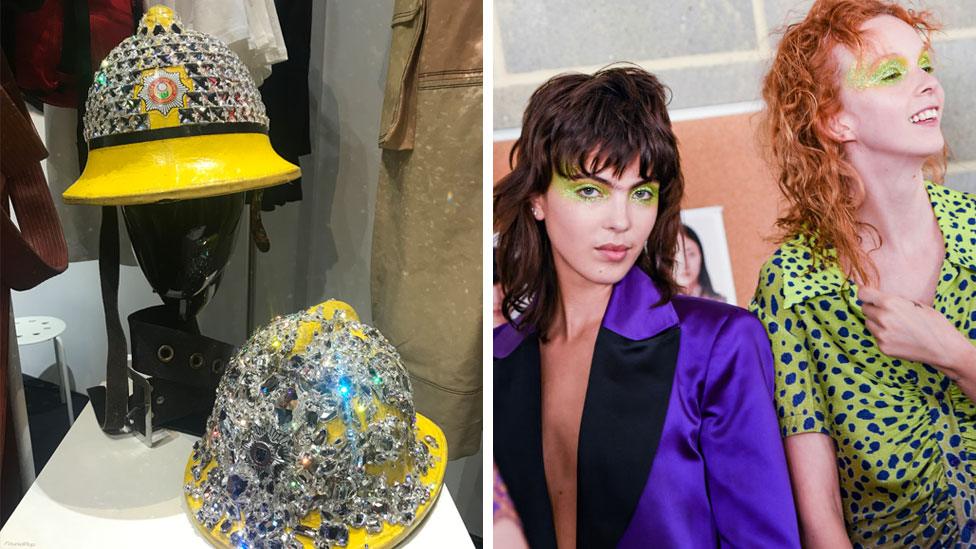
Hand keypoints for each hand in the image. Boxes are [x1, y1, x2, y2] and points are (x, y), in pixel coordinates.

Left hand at [858, 286, 975, 379]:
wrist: (943, 348)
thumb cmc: (933, 323)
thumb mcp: (915, 304)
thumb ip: (895, 301)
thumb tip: (878, 298)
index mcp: (891, 303)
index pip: (863, 294)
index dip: (865, 294)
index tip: (868, 295)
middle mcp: (883, 318)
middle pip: (865, 308)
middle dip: (873, 308)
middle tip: (887, 311)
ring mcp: (882, 334)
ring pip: (868, 323)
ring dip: (876, 322)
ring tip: (895, 325)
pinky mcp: (883, 347)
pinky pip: (876, 336)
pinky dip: (882, 335)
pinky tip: (899, 337)